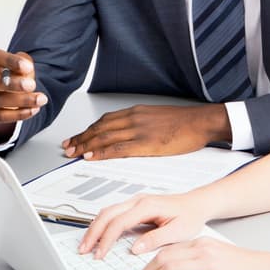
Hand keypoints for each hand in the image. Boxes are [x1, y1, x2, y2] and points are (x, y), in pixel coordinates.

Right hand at [0, 48, 47, 137]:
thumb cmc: (7, 71)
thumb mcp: (16, 63)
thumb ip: (22, 64)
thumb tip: (26, 71)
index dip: (9, 61)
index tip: (28, 67)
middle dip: (12, 84)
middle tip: (32, 85)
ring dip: (21, 101)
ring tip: (40, 99)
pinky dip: (17, 114)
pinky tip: (32, 110)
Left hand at [62, 104, 229, 159]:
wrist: (201, 122)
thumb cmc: (184, 122)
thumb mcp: (157, 118)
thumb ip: (140, 123)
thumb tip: (128, 132)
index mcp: (136, 112)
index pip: (104, 121)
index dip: (87, 130)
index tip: (77, 137)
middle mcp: (133, 118)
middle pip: (100, 129)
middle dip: (81, 138)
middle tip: (68, 146)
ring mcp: (138, 130)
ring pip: (104, 137)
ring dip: (86, 146)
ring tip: (73, 152)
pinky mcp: (146, 143)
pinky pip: (118, 148)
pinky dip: (101, 153)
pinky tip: (92, 157)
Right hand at [79, 192, 208, 259]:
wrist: (196, 204)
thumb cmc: (190, 216)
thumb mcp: (179, 232)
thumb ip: (156, 239)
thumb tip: (135, 248)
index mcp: (148, 206)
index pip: (119, 222)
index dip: (107, 239)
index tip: (100, 254)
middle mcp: (138, 200)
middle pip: (107, 214)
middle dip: (93, 232)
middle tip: (84, 250)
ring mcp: (135, 201)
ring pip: (107, 211)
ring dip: (95, 227)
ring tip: (87, 245)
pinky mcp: (135, 205)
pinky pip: (113, 212)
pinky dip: (102, 224)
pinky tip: (98, 235)